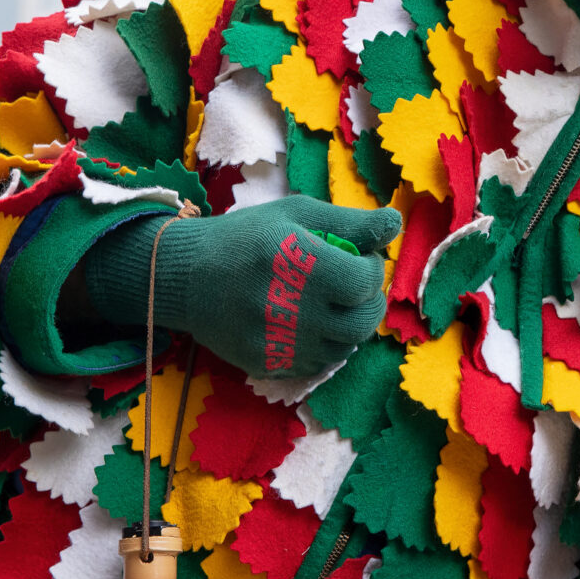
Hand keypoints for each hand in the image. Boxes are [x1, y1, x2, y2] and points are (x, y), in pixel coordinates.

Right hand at [86, 196, 400, 377]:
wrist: (184, 277)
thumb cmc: (248, 237)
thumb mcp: (297, 214)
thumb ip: (350, 222)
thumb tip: (395, 224)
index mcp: (295, 263)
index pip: (363, 281)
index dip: (372, 268)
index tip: (360, 257)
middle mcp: (287, 308)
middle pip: (362, 322)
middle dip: (370, 301)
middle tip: (356, 284)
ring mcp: (276, 342)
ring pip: (345, 347)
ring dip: (350, 323)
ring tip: (334, 302)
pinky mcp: (267, 364)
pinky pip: (318, 363)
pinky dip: (326, 343)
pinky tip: (312, 321)